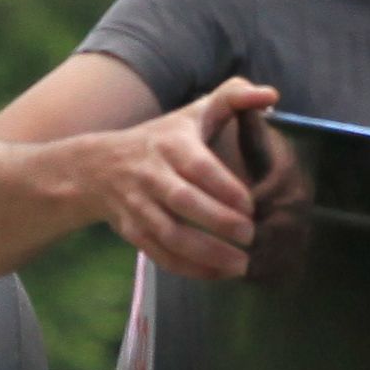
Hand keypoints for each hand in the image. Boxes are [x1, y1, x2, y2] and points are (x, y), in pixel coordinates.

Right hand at [82, 76, 276, 278]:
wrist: (98, 166)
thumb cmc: (162, 138)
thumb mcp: (194, 112)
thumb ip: (233, 97)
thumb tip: (270, 95)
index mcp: (170, 143)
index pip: (198, 166)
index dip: (225, 188)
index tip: (251, 205)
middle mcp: (151, 174)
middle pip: (183, 202)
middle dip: (219, 222)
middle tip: (251, 236)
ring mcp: (138, 205)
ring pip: (170, 234)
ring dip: (206, 254)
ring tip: (241, 265)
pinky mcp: (132, 231)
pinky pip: (160, 255)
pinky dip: (188, 268)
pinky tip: (217, 274)